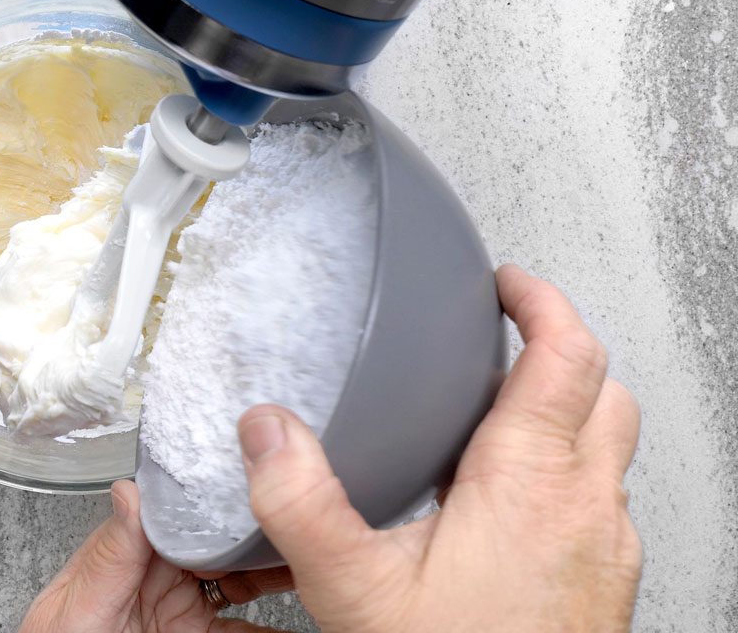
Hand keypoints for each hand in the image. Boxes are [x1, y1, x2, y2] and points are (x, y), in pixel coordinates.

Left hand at [20, 479, 293, 631]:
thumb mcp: (76, 615)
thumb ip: (107, 560)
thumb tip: (129, 492)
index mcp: (126, 557)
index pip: (180, 512)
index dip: (218, 496)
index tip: (259, 486)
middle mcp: (161, 579)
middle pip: (223, 542)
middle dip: (263, 532)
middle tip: (307, 529)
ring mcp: (187, 615)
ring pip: (247, 585)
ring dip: (282, 574)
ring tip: (316, 568)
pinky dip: (281, 622)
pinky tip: (310, 613)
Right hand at [239, 264, 641, 631]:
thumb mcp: (354, 590)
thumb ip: (300, 503)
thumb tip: (266, 432)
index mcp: (532, 484)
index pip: (569, 356)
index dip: (542, 301)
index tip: (507, 283)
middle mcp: (587, 510)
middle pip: (603, 391)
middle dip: (559, 347)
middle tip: (508, 331)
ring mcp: (604, 551)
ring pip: (607, 448)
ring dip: (565, 411)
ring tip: (498, 410)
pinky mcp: (603, 587)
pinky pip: (597, 502)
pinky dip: (564, 472)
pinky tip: (506, 503)